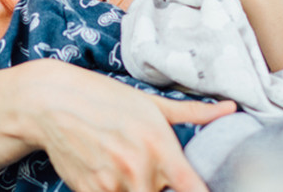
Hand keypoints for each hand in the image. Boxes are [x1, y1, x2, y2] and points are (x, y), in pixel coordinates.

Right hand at [0, 60, 233, 191]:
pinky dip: (115, 191)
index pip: (192, 189)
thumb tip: (230, 109)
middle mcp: (138, 169)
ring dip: (138, 188)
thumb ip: (194, 112)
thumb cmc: (106, 99)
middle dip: (161, 187)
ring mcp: (112, 185)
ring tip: (128, 168)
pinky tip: (109, 174)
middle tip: (151, 168)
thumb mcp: (151, 103)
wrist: (52, 103)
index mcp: (160, 146)